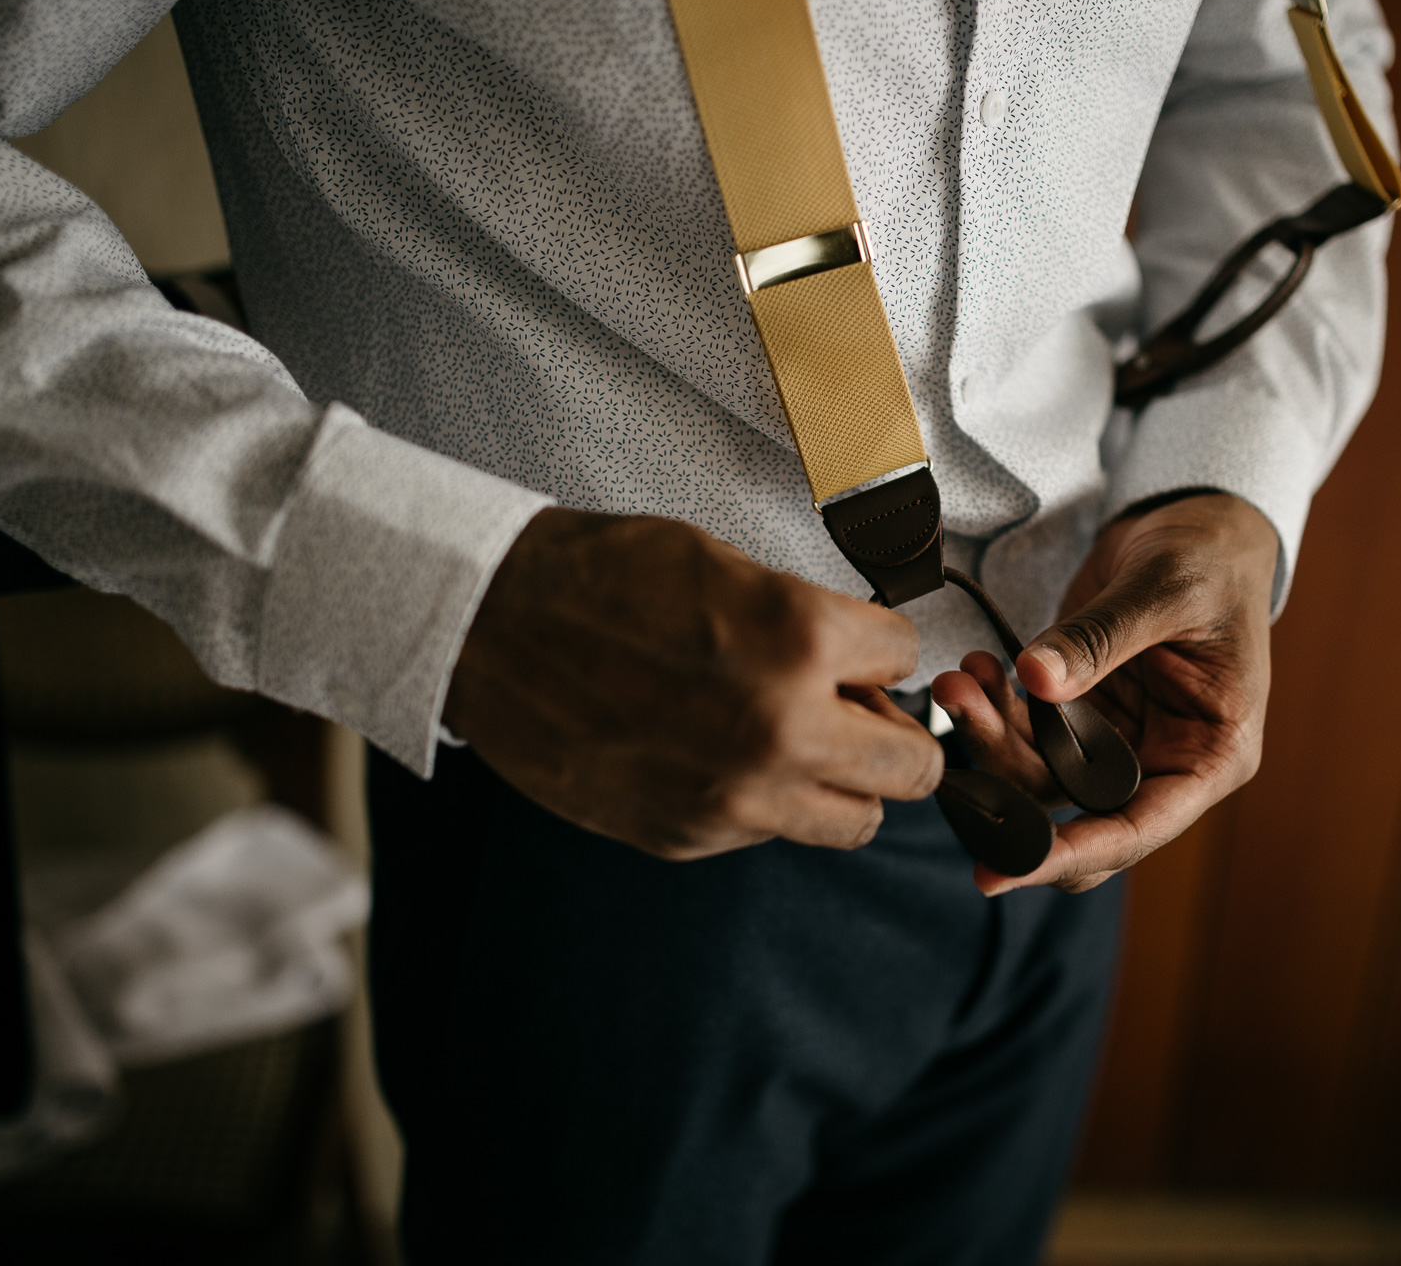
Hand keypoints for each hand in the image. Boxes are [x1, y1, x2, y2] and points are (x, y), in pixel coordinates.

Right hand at [443, 508, 943, 860]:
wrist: (487, 626)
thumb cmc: (602, 577)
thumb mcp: (730, 565)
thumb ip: (811, 624)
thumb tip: (863, 671)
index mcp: (799, 640)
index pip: (908, 658)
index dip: (880, 648)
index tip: (855, 648)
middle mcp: (781, 730)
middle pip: (913, 768)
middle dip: (895, 730)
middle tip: (858, 708)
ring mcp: (735, 797)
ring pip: (856, 821)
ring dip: (842, 781)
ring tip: (795, 743)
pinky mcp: (687, 835)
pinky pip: (771, 833)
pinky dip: (764, 801)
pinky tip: (716, 755)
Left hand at [931, 492, 1276, 893]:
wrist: (1194, 526)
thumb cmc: (1210, 561)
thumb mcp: (1166, 591)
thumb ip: (1102, 639)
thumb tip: (1036, 680)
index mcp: (1211, 756)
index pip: (1137, 828)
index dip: (1071, 854)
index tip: (1005, 868)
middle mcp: (1161, 763)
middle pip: (1074, 811)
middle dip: (1008, 782)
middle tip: (959, 716)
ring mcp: (1116, 741)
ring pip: (1037, 775)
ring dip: (989, 736)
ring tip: (959, 680)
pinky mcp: (1081, 714)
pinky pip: (1025, 733)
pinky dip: (994, 709)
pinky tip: (976, 670)